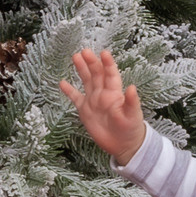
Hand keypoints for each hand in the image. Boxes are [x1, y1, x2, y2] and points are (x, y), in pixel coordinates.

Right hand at [60, 47, 146, 164]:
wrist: (123, 145)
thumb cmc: (131, 129)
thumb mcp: (133, 116)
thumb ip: (131, 102)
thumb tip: (132, 87)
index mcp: (115, 93)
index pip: (111, 75)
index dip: (108, 64)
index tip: (104, 53)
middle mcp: (103, 94)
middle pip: (96, 74)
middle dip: (91, 62)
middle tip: (84, 51)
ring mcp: (93, 101)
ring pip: (86, 81)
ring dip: (81, 69)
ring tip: (75, 57)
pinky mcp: (85, 110)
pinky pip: (75, 98)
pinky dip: (69, 91)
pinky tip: (62, 82)